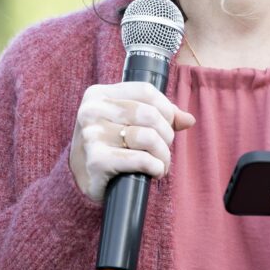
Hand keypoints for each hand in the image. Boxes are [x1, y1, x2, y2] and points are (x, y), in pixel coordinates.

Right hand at [69, 82, 195, 200]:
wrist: (80, 179)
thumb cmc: (108, 146)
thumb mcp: (126, 123)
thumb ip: (157, 116)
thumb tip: (189, 119)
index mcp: (99, 94)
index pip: (145, 90)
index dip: (166, 108)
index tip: (170, 125)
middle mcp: (92, 111)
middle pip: (149, 114)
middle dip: (166, 134)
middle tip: (164, 149)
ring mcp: (92, 135)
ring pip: (147, 137)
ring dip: (163, 154)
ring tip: (161, 163)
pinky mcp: (97, 160)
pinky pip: (140, 159)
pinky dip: (155, 167)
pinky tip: (154, 172)